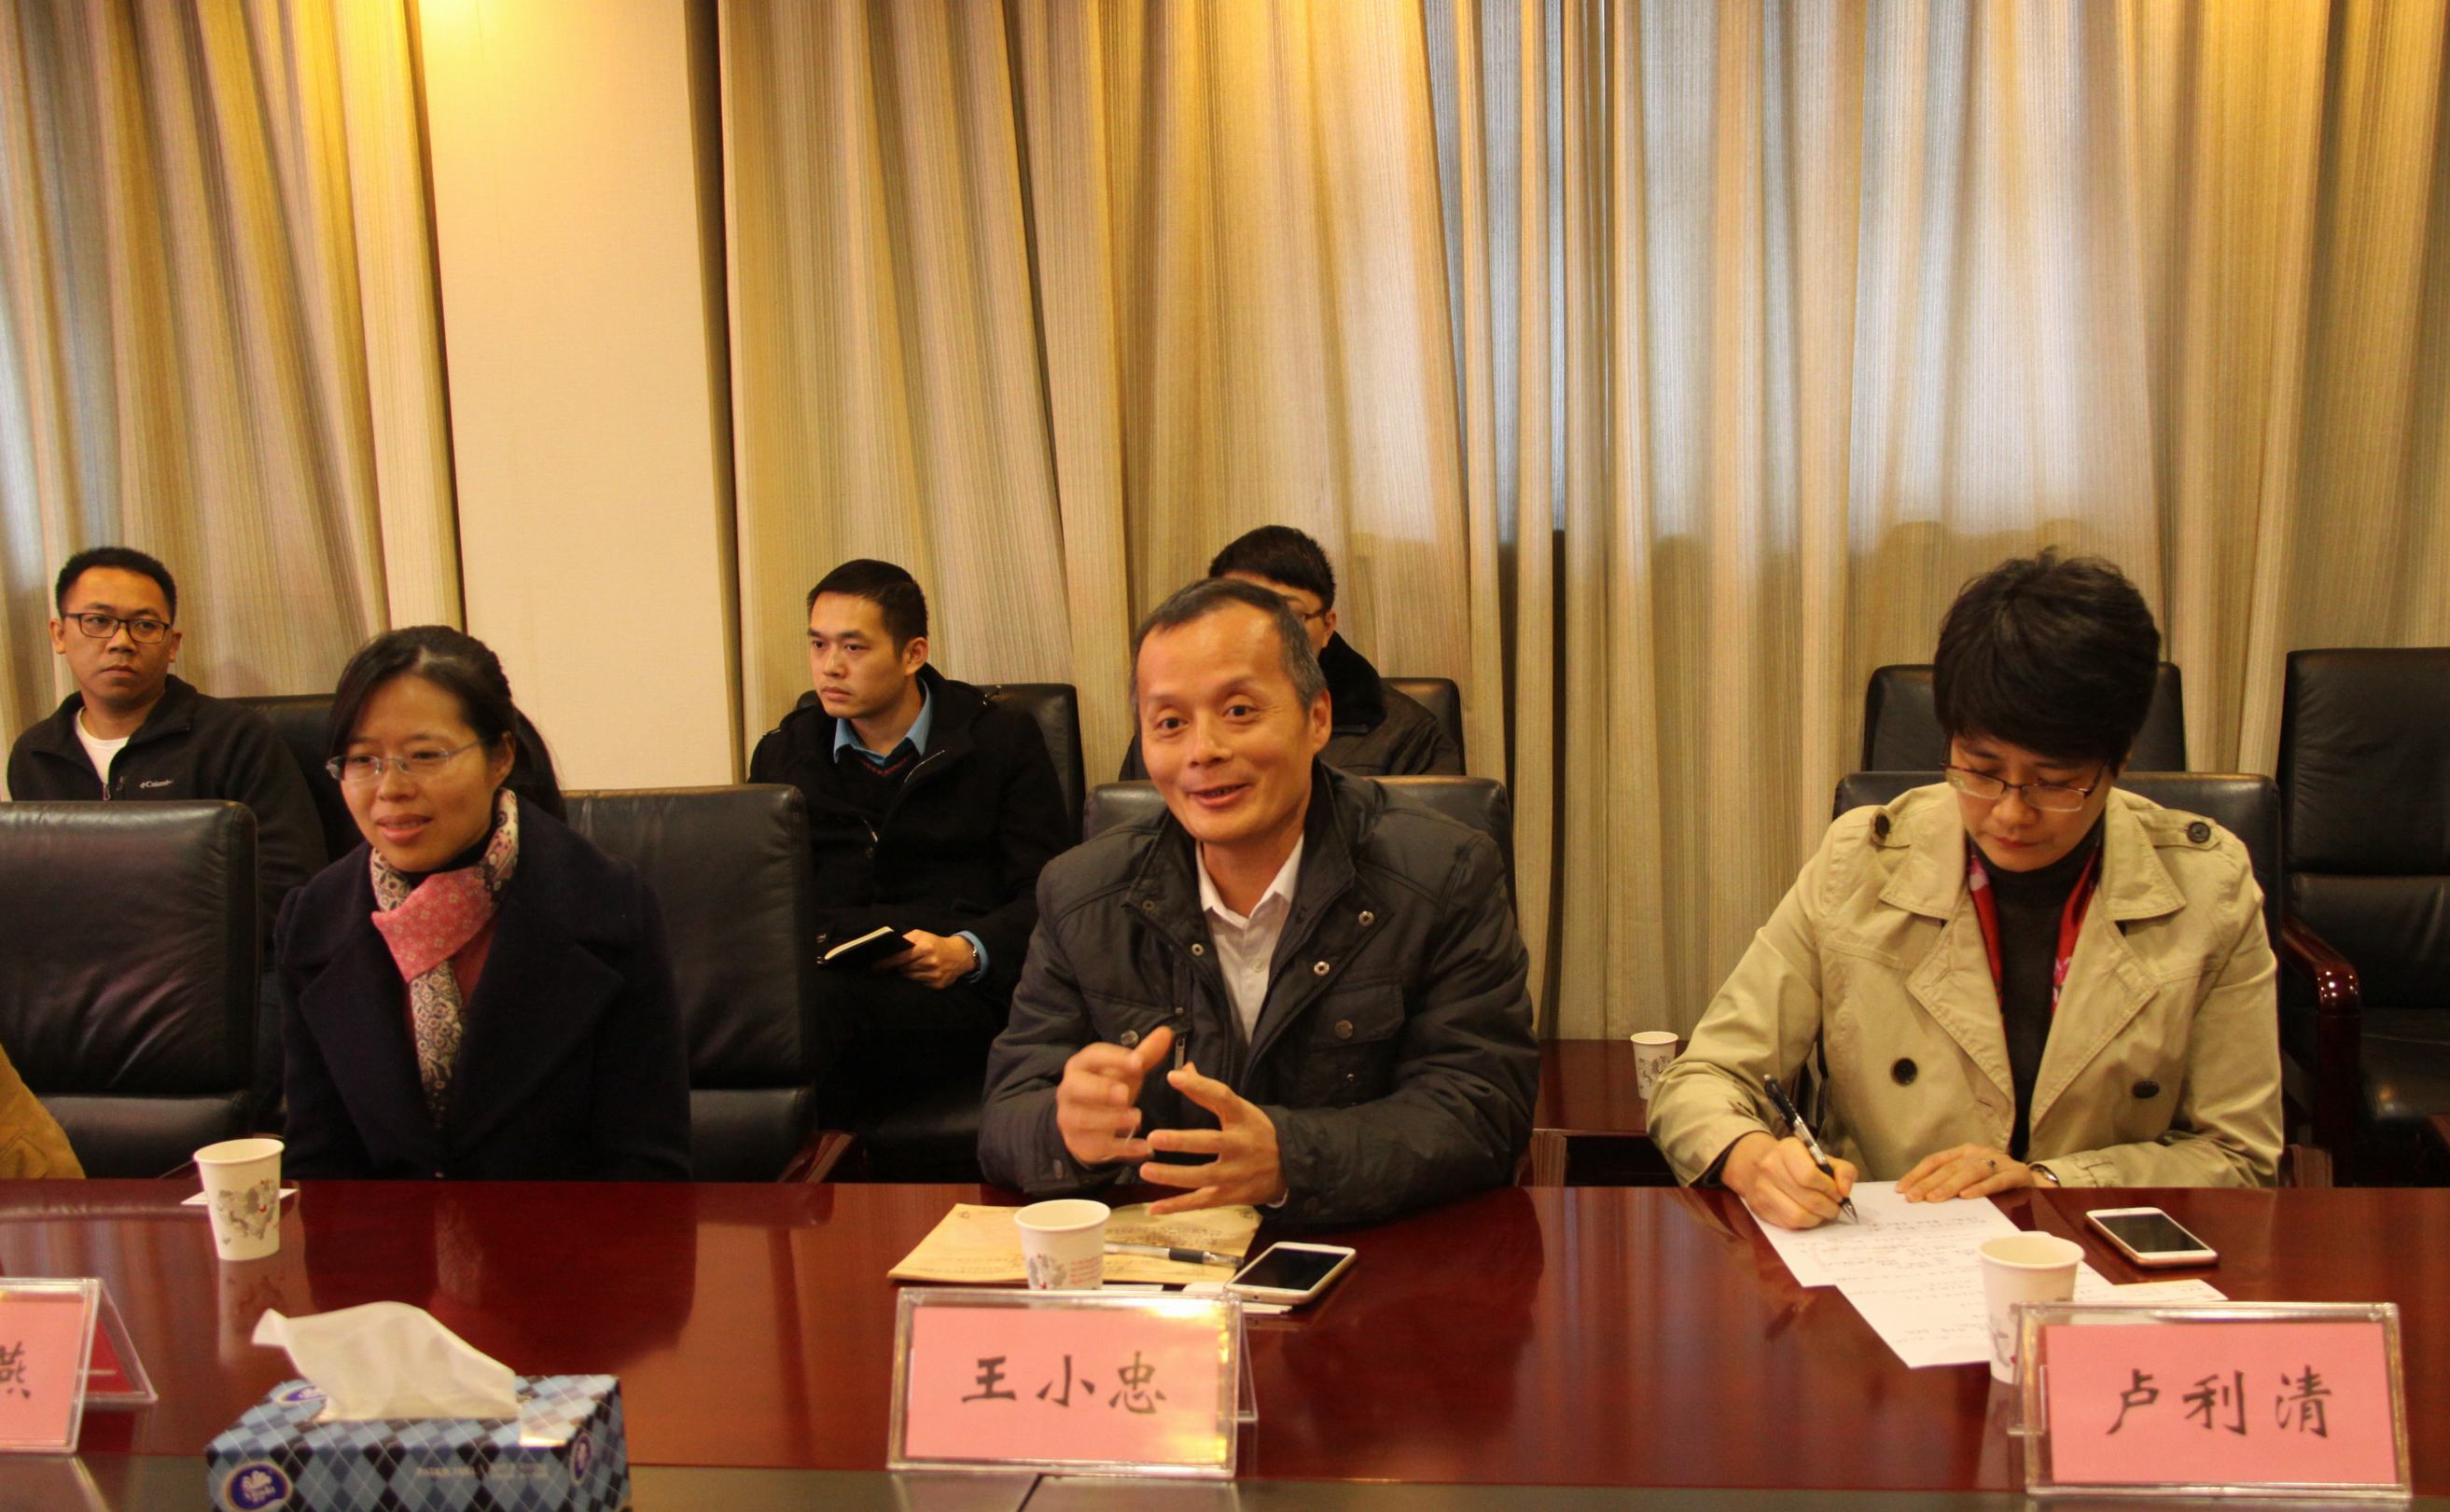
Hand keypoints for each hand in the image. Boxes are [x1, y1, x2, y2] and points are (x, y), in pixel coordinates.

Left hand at [877, 929, 975, 988]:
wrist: (960, 955)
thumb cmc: (936, 943)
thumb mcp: (922, 935)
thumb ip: (906, 939)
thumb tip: (889, 948)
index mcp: (925, 948)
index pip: (899, 958)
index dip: (885, 963)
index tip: (875, 966)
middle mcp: (930, 962)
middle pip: (903, 969)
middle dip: (897, 967)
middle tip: (893, 965)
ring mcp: (934, 975)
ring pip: (909, 977)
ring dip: (907, 973)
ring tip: (910, 967)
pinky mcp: (937, 985)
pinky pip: (919, 984)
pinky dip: (917, 978)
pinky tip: (921, 972)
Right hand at [1055, 1026, 1172, 1167]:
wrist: (1084, 1125)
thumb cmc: (1107, 1088)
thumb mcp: (1125, 1071)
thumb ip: (1144, 1055)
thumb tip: (1166, 1032)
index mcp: (1080, 1066)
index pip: (1091, 1056)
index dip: (1114, 1058)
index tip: (1138, 1062)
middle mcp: (1069, 1091)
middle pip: (1077, 1088)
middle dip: (1100, 1090)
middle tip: (1125, 1094)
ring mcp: (1070, 1119)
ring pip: (1083, 1120)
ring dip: (1110, 1119)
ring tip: (1137, 1118)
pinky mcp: (1081, 1143)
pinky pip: (1098, 1146)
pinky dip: (1122, 1148)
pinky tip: (1144, 1148)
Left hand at [1138, 1061, 1282, 1216]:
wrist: (1290, 1167)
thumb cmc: (1258, 1132)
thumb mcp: (1242, 1109)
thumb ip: (1210, 1091)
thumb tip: (1182, 1069)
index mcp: (1243, 1118)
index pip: (1222, 1097)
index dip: (1198, 1087)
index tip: (1173, 1077)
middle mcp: (1240, 1145)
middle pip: (1210, 1143)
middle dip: (1182, 1142)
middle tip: (1154, 1138)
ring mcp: (1235, 1174)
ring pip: (1202, 1176)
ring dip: (1172, 1176)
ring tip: (1146, 1170)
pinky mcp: (1229, 1196)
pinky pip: (1200, 1203)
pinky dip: (1176, 1206)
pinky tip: (1153, 1207)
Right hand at [1722, 1130, 1856, 1229]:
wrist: (1756, 1165)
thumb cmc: (1796, 1162)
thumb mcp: (1821, 1157)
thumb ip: (1843, 1170)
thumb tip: (1845, 1191)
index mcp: (1787, 1150)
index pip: (1810, 1176)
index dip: (1829, 1188)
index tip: (1837, 1192)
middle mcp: (1770, 1168)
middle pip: (1809, 1199)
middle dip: (1830, 1207)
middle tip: (1835, 1206)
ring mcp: (1762, 1190)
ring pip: (1799, 1215)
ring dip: (1819, 1218)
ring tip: (1824, 1212)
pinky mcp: (1760, 1208)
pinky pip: (1789, 1224)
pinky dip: (1806, 1223)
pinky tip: (1810, 1215)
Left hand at [1898, 1143, 2031, 1201]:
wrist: (2036, 1184)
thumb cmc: (1997, 1183)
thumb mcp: (1972, 1178)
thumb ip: (1951, 1183)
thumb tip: (1919, 1197)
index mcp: (1965, 1152)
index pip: (1936, 1161)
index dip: (1917, 1174)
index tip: (1901, 1189)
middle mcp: (1979, 1153)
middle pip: (1949, 1167)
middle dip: (1928, 1183)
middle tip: (1913, 1198)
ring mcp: (1999, 1162)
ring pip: (1970, 1171)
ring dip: (1950, 1186)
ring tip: (1934, 1199)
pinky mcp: (2017, 1174)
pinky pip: (1996, 1181)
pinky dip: (1981, 1188)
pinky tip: (1967, 1197)